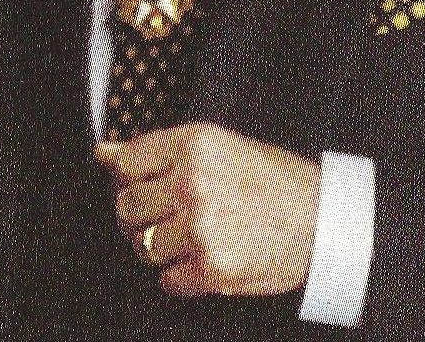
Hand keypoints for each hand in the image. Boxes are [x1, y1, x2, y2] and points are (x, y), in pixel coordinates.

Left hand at [95, 124, 319, 298]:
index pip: (126, 163)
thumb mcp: (217, 147)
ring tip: (191, 240)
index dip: (129, 179)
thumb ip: (158, 150)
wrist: (322, 221)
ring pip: (142, 246)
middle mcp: (192, 182)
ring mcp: (201, 227)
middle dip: (141, 217)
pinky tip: (205, 261)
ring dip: (160, 249)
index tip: (142, 186)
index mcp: (193, 145)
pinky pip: (168, 279)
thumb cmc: (271, 180)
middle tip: (168, 218)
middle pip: (126, 206)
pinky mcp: (212, 268)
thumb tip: (102, 153)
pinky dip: (181, 277)